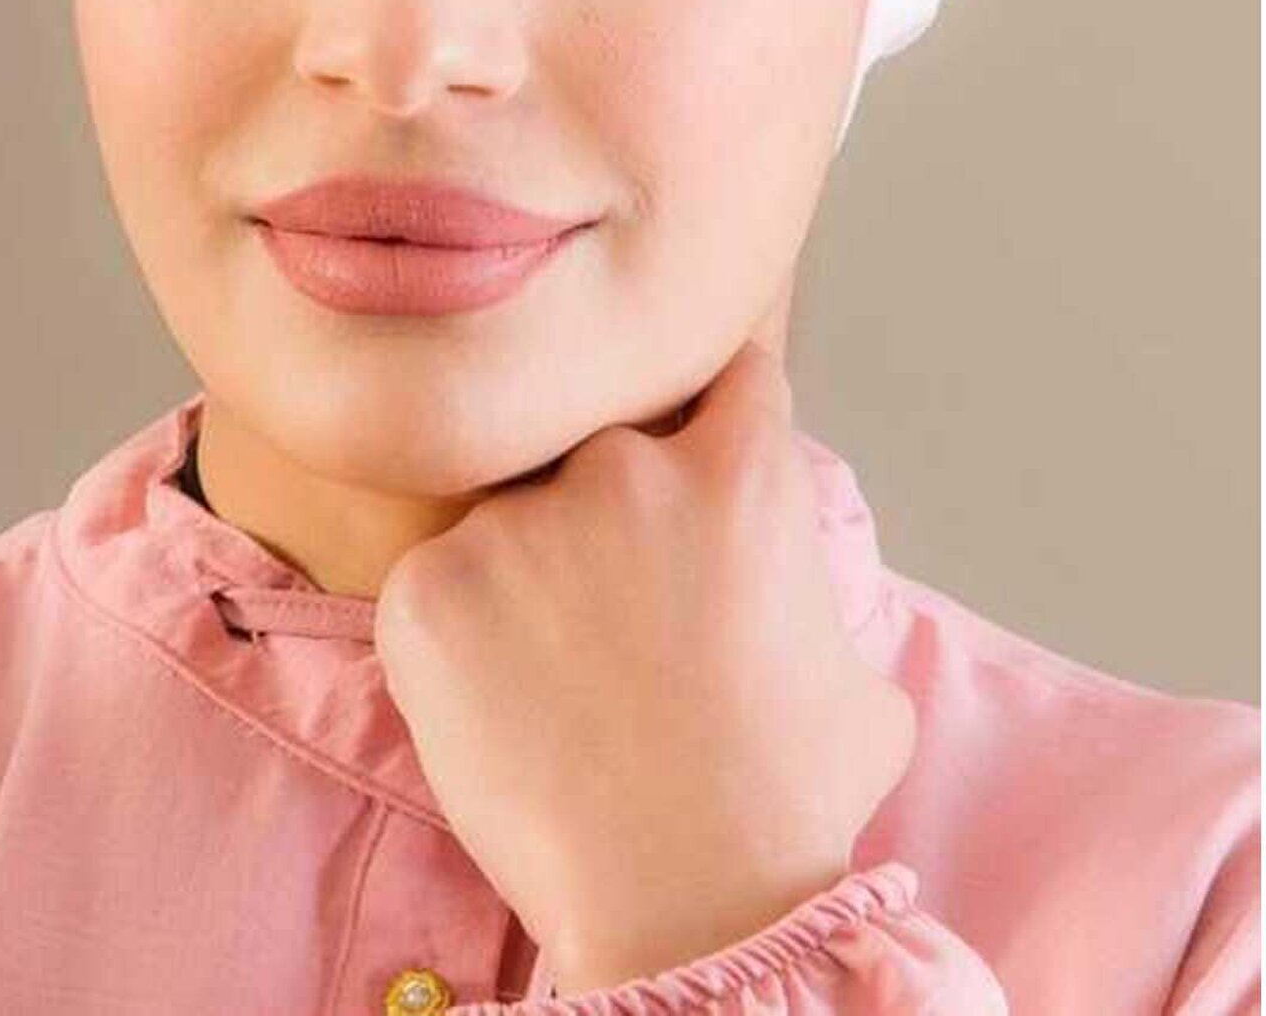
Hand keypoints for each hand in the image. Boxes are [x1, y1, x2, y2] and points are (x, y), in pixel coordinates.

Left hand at [372, 337, 917, 993]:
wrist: (684, 910)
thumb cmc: (789, 808)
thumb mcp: (858, 676)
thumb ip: (806, 593)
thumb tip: (781, 591)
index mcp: (739, 470)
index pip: (726, 377)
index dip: (714, 417)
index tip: (698, 456)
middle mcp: (624, 466)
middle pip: (603, 445)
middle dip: (611, 506)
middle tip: (615, 610)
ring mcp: (517, 520)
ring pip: (512, 516)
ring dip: (527, 571)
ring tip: (555, 681)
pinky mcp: (429, 587)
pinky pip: (436, 584)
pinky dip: (458, 636)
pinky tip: (499, 708)